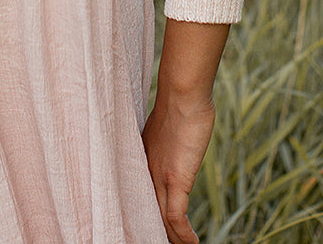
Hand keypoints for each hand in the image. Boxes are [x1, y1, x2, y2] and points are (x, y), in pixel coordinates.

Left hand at [142, 91, 215, 243]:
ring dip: (170, 238)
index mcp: (142, 160)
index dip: (144, 213)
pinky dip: (184, 235)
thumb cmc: (179, 105)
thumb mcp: (168, 129)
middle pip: (146, 211)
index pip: (139, 195)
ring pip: (160, 219)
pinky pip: (176, 218)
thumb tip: (175, 145)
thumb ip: (167, 143)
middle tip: (156, 241)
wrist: (182, 94)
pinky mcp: (176, 179)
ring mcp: (160, 176)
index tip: (149, 224)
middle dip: (153, 230)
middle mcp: (147, 172)